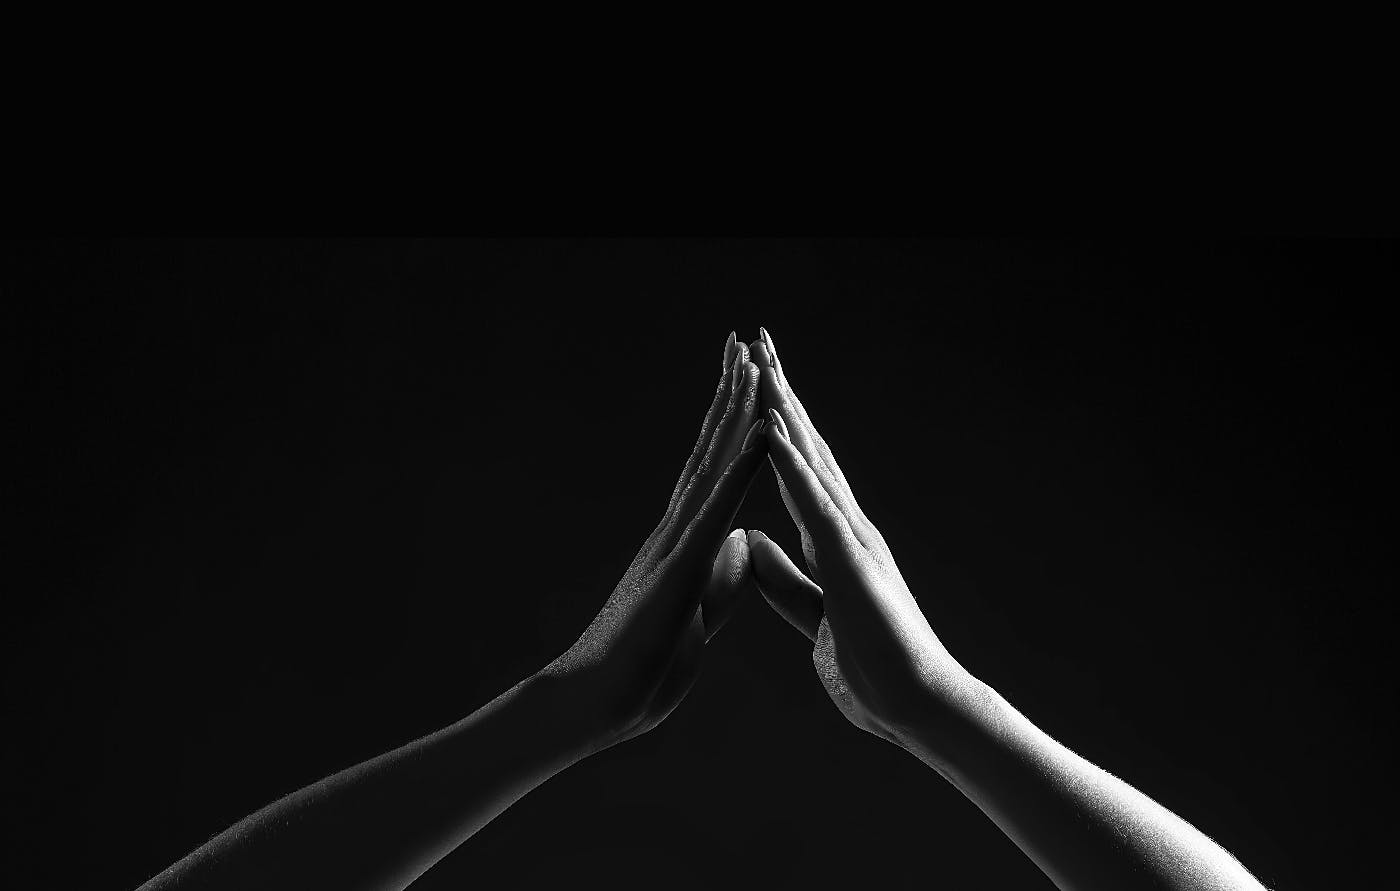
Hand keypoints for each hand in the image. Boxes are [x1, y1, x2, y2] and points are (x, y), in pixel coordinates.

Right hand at [541, 333, 765, 751]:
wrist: (597, 706)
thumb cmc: (642, 671)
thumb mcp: (700, 617)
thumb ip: (720, 579)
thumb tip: (742, 542)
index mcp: (686, 544)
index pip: (715, 473)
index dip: (733, 426)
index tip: (748, 380)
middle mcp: (677, 530)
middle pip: (710, 451)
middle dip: (729, 396)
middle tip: (742, 341)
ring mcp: (676, 543)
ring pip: (711, 465)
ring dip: (734, 412)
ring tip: (749, 361)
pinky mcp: (679, 566)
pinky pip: (717, 510)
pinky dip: (742, 469)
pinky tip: (760, 435)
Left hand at [746, 329, 978, 756]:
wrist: (914, 707)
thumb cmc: (873, 667)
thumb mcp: (811, 614)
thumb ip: (785, 579)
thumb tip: (750, 543)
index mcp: (831, 542)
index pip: (795, 471)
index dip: (772, 427)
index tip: (752, 384)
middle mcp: (844, 527)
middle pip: (805, 447)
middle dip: (780, 392)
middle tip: (757, 340)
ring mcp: (851, 539)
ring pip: (812, 460)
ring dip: (786, 409)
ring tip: (762, 360)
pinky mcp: (851, 562)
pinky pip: (816, 504)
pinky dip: (792, 465)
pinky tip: (772, 430)